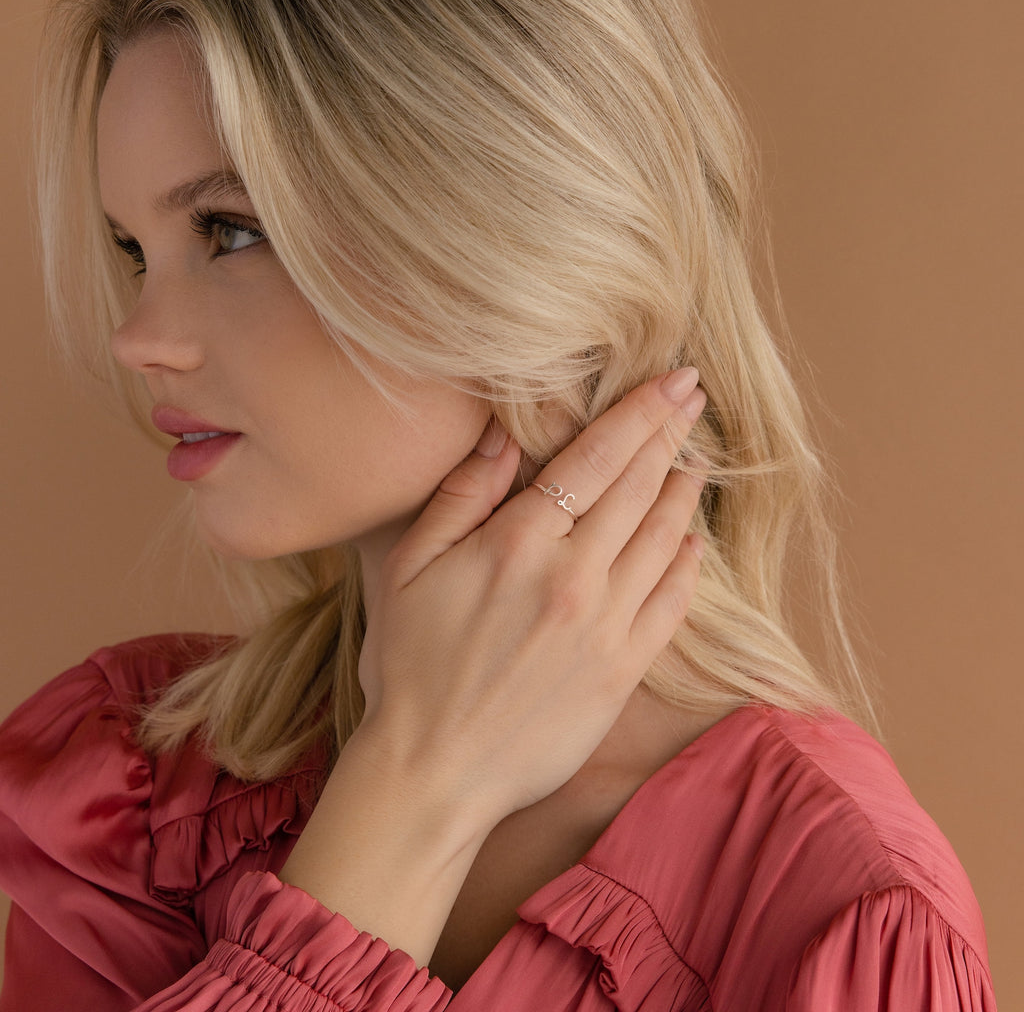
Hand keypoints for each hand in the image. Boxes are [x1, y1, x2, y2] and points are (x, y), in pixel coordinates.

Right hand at [356, 367, 706, 826]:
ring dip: (683, 492)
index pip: (595, 458)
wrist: (434, 773)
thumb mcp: (408, 570)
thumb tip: (506, 434)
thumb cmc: (409, 669)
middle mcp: (573, 577)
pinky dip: (688, 566)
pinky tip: (692, 544)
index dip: (640, 413)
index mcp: (518, 544)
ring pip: (663, 539)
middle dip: (670, 434)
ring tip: (696, 459)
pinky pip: (672, 605)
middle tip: (696, 398)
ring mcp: (605, 626)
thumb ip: (461, 496)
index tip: (674, 380)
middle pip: (638, 487)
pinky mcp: (623, 671)